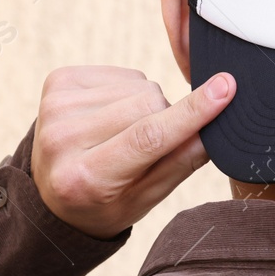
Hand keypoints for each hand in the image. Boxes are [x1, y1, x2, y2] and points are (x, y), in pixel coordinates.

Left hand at [31, 66, 235, 237]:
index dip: (191, 112)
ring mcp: (53, 107)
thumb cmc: (105, 201)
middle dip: (166, 117)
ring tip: (124, 133)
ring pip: (137, 86)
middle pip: (147, 104)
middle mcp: (60, 140)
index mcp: (84, 179)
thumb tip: (217, 121)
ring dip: (146, 106)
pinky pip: (121, 74)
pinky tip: (112, 116)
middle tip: (151, 145)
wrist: (48, 191)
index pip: (148, 137)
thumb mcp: (146, 199)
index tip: (225, 88)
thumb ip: (182, 161)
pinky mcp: (56, 82)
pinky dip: (128, 92)